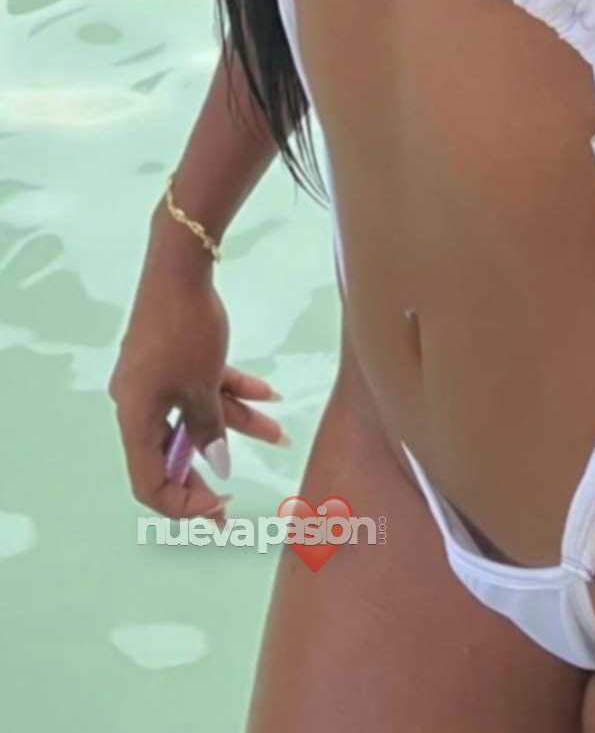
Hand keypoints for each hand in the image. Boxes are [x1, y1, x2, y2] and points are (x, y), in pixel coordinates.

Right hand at [108, 209, 288, 527]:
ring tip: (279, 433)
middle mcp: (139, 404)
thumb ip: (208, 429)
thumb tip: (217, 465)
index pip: (149, 482)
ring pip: (197, 415)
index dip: (182, 503)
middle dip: (208, 474)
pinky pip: (203, 387)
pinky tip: (270, 394)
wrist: (181, 268)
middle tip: (234, 500)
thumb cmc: (186, 330)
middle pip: (172, 454)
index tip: (219, 506)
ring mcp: (156, 381)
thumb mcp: (202, 386)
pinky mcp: (172, 359)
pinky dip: (233, 392)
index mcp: (135, 419)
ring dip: (238, 425)